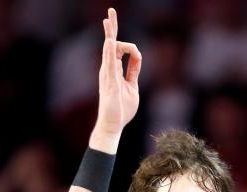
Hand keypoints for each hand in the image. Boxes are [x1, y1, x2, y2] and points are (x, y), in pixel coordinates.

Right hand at [95, 8, 141, 140]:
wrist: (113, 125)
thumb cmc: (122, 109)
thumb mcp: (132, 87)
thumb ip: (134, 71)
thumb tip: (138, 57)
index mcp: (115, 70)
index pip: (120, 50)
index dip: (131, 47)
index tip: (137, 55)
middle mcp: (109, 69)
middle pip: (110, 44)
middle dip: (111, 28)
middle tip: (111, 11)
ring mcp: (108, 75)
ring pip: (108, 50)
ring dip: (110, 35)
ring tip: (108, 20)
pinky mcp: (109, 83)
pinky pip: (109, 64)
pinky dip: (109, 52)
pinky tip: (109, 42)